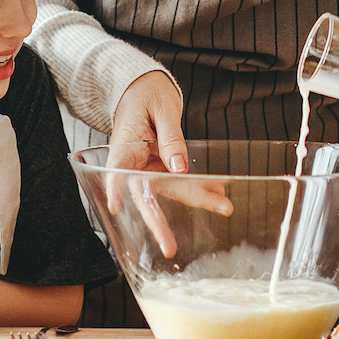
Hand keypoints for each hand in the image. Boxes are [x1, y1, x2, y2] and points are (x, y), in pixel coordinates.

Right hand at [105, 69, 229, 257]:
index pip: (117, 170)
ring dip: (196, 201)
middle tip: (168, 247)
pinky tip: (220, 193)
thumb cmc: (146, 96)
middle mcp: (135, 164)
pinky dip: (202, 187)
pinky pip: (182, 181)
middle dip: (158, 223)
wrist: (143, 91)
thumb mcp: (161, 110)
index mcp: (125, 146)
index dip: (116, 188)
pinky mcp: (163, 168)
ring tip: (224, 207)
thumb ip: (170, 138)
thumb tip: (179, 165)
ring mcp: (149, 169)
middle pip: (144, 196)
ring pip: (171, 191)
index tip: (115, 207)